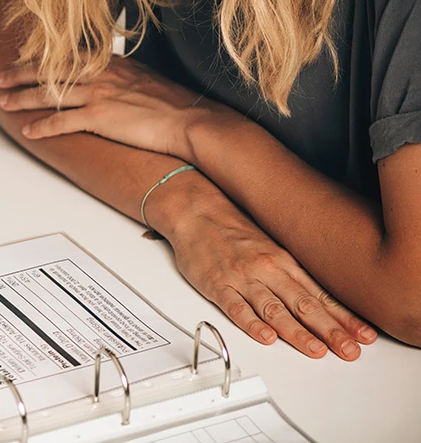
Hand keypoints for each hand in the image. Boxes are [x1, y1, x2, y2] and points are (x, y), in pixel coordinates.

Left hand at [0, 56, 234, 161]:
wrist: (191, 121)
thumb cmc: (173, 104)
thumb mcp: (144, 77)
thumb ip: (122, 74)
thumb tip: (110, 77)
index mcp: (112, 62)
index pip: (67, 57)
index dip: (41, 59)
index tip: (24, 60)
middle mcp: (101, 74)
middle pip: (50, 71)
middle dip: (21, 74)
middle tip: (0, 78)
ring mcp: (99, 95)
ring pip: (49, 94)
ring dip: (23, 99)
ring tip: (5, 103)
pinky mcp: (100, 118)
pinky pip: (62, 122)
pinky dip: (42, 127)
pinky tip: (29, 131)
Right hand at [159, 182, 376, 360]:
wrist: (196, 211)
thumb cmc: (233, 231)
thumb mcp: (272, 247)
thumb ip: (294, 275)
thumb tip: (324, 302)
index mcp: (284, 262)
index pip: (321, 295)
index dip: (344, 318)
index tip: (364, 336)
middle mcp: (268, 270)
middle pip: (303, 304)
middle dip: (330, 330)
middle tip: (349, 350)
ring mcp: (242, 278)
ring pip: (273, 308)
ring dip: (297, 331)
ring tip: (316, 350)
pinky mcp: (216, 284)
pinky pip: (235, 307)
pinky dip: (251, 323)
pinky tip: (265, 336)